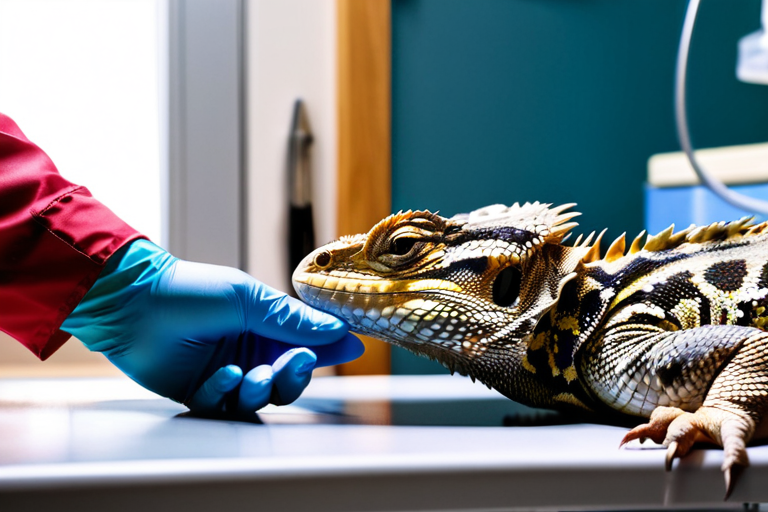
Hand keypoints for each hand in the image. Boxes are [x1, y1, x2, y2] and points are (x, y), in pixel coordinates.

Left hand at [61, 239, 362, 418]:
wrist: (133, 304)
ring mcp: (227, 373)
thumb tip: (339, 330)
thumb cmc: (192, 291)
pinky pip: (225, 406)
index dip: (329, 348)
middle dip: (296, 375)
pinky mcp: (201, 393)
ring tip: (250, 373)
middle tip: (294, 363)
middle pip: (290, 378)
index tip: (350, 347)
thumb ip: (292, 319)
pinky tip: (220, 376)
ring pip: (262, 397)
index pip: (308, 341)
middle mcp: (251, 350)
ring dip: (261, 388)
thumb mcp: (248, 299)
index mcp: (267, 325)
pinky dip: (224, 393)